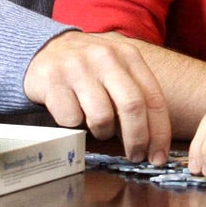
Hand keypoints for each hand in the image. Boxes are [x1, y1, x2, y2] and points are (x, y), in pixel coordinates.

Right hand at [23, 30, 170, 164]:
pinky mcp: (53, 80)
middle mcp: (105, 57)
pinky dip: (74, 125)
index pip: (153, 98)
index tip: (158, 157)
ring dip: (101, 132)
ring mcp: (78, 67)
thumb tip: (153, 142)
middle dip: (136, 140)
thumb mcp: (117, 70)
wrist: (45, 49)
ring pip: (101, 118)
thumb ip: (136, 95)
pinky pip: (71, 120)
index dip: (159, 133)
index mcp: (127, 55)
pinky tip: (72, 113)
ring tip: (96, 126)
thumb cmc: (89, 68)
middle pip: (131, 107)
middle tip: (135, 156)